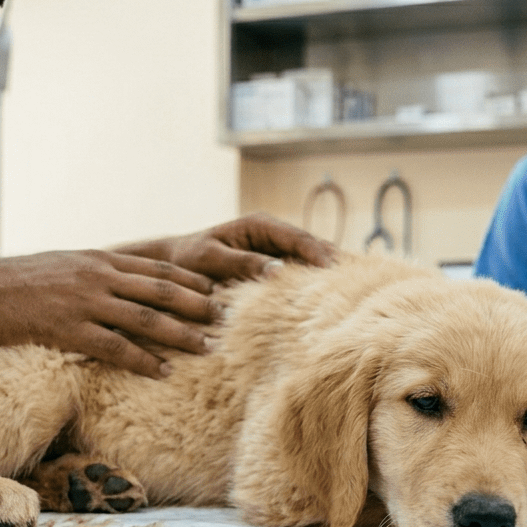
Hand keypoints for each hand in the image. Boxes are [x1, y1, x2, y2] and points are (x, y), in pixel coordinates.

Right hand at [0, 250, 221, 377]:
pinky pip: (115, 347)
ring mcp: (85, 303)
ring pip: (147, 319)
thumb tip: (120, 287)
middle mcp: (99, 277)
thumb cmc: (17, 283)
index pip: (157, 268)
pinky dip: (143, 360)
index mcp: (100, 260)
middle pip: (162, 290)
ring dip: (181, 334)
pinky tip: (163, 372)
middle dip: (199, 304)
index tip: (216, 290)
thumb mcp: (63, 266)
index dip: (191, 280)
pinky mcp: (69, 329)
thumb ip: (95, 274)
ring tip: (208, 347)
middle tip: (227, 317)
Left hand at [115, 214, 336, 282]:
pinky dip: (311, 285)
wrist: (170, 267)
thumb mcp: (210, 259)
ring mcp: (273, 252)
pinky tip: (326, 302)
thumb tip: (278, 271)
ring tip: (350, 292)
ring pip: (308, 262)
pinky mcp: (271, 269)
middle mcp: (270, 236)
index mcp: (259, 225)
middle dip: (332, 262)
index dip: (318, 252)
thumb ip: (242, 263)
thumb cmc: (185, 260)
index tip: (334, 269)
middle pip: (310, 247)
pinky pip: (297, 275)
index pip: (297, 237)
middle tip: (357, 280)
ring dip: (325, 275)